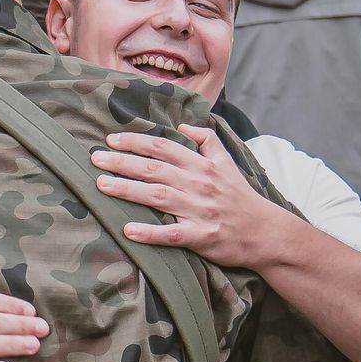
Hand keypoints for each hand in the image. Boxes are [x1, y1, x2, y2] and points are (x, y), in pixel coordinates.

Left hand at [91, 124, 278, 269]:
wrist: (266, 232)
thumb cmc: (240, 197)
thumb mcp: (227, 162)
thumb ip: (207, 141)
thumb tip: (184, 125)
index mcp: (202, 165)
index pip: (163, 147)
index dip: (136, 142)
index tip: (111, 140)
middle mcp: (198, 184)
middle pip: (154, 169)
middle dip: (122, 162)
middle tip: (94, 159)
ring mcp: (199, 210)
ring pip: (158, 196)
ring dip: (127, 190)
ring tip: (101, 186)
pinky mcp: (200, 236)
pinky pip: (171, 234)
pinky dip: (149, 232)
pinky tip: (127, 230)